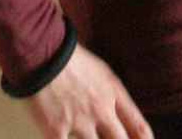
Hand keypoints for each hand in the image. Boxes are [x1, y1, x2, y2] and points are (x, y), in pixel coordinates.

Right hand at [21, 42, 153, 138]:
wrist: (43, 51)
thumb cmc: (70, 58)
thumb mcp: (100, 70)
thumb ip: (110, 93)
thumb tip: (114, 113)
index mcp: (113, 93)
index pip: (138, 126)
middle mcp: (101, 110)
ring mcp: (80, 122)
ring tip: (83, 133)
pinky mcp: (56, 131)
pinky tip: (62, 136)